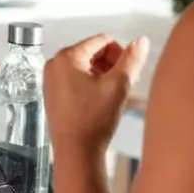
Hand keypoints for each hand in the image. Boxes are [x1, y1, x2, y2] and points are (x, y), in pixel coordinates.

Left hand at [44, 34, 149, 154]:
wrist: (76, 153)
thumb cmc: (92, 123)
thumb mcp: (119, 85)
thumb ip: (133, 59)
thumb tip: (141, 42)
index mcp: (67, 57)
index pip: (103, 40)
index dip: (121, 54)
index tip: (128, 72)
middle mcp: (55, 65)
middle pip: (94, 52)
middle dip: (112, 66)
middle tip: (123, 85)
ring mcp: (52, 80)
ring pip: (86, 67)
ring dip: (104, 76)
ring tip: (113, 95)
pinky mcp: (54, 95)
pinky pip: (77, 80)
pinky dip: (92, 86)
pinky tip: (101, 102)